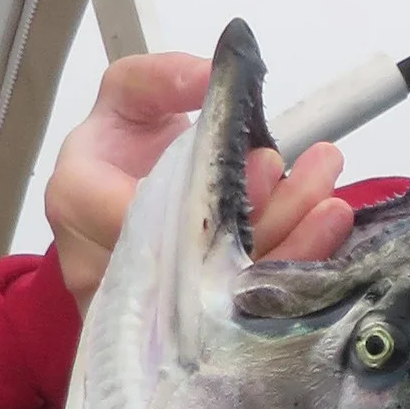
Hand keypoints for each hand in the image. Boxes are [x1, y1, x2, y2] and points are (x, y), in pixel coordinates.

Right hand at [43, 50, 355, 303]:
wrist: (112, 194)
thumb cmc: (119, 145)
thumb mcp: (131, 93)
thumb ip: (164, 78)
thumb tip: (211, 75)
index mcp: (77, 197)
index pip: (132, 212)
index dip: (201, 201)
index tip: (264, 165)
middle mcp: (100, 263)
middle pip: (191, 263)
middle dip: (266, 222)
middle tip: (318, 180)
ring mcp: (138, 311)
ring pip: (222, 296)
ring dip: (289, 251)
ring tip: (332, 205)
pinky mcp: (175, 333)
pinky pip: (235, 316)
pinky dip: (286, 276)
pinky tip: (322, 238)